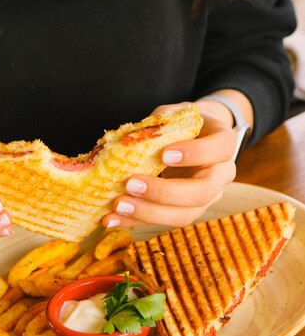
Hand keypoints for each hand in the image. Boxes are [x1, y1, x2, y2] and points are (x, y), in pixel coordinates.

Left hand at [102, 103, 236, 229]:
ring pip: (184, 215)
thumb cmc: (181, 123)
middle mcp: (221, 174)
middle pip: (202, 192)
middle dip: (164, 192)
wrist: (194, 137)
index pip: (220, 148)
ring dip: (148, 213)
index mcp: (223, 142)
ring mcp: (207, 197)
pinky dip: (135, 221)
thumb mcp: (173, 114)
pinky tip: (112, 219)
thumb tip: (125, 143)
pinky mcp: (186, 210)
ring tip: (118, 205)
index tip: (164, 154)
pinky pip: (163, 220)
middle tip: (131, 184)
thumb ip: (157, 125)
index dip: (195, 153)